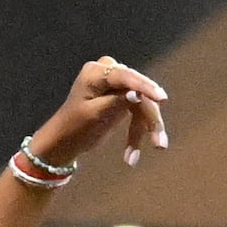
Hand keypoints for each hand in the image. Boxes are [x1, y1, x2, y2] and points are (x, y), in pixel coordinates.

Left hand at [24, 56, 171, 171]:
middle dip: (149, 119)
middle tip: (159, 144)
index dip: (145, 87)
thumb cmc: (73, 126)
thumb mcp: (94, 114)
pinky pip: (138, 113)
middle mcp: (109, 72)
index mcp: (96, 72)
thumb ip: (116, 102)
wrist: (64, 141)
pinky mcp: (123, 98)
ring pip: (143, 105)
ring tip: (145, 153)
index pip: (126, 77)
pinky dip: (138, 132)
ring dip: (146, 129)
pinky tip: (131, 155)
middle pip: (139, 92)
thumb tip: (138, 94)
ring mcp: (117, 85)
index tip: (162, 99)